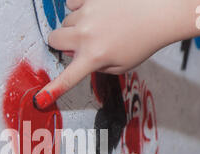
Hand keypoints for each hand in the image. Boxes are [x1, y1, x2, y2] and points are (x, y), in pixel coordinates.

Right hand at [34, 0, 195, 109]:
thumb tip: (78, 57)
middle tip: (79, 43)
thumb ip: (97, 66)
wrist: (159, 12)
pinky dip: (80, 7)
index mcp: (94, 57)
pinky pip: (72, 2)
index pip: (68, 78)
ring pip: (65, 21)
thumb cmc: (143, 40)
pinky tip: (96, 10)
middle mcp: (86, 35)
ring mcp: (87, 13)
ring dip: (76, 26)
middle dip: (62, 43)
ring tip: (99, 25)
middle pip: (54, 39)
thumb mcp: (121, 65)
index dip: (52, 89)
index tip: (40, 99)